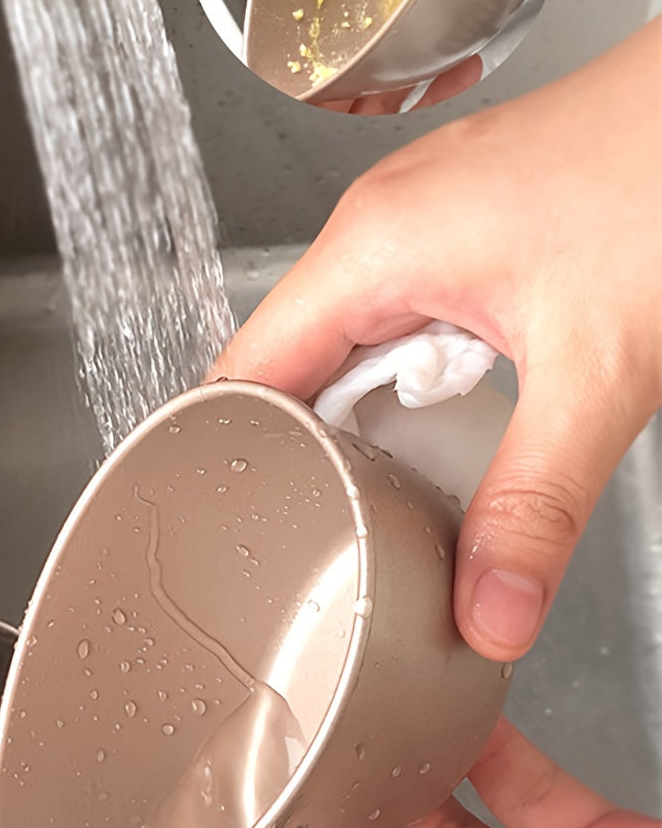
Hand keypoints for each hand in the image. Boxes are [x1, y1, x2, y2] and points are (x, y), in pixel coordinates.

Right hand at [211, 16, 661, 659]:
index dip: (230, 450)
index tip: (236, 520)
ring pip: (346, 339)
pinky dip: (411, 369)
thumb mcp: (598, 372)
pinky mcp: (457, 223)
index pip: (246, 368)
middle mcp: (375, 226)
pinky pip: (394, 312)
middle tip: (343, 520)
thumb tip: (489, 609)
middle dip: (313, 444)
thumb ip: (537, 504)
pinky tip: (459, 398)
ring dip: (369, 409)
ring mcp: (415, 217)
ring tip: (406, 463)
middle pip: (289, 361)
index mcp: (371, 249)